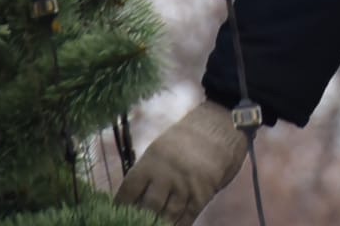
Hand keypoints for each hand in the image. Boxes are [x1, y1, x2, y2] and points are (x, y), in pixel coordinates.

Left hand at [115, 99, 248, 224]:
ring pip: (168, 215)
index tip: (118, 214)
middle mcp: (166, 173)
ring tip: (155, 225)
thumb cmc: (189, 135)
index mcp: (151, 159)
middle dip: (141, 218)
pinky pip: (188, 215)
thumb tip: (137, 197)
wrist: (221, 123)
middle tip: (137, 222)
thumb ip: (151, 171)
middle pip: (148, 207)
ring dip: (160, 224)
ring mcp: (185, 184)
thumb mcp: (163, 146)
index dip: (122, 206)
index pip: (129, 190)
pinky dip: (180, 224)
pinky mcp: (203, 192)